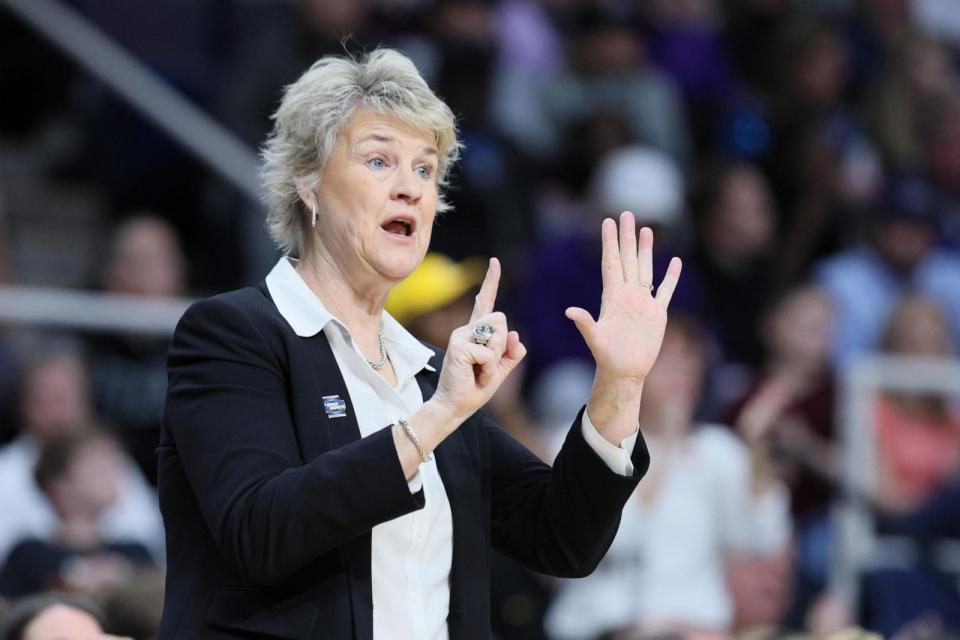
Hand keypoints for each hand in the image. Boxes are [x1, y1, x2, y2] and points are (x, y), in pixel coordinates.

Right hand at [432, 258, 526, 422]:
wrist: (454, 407)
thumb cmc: (474, 389)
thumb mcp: (500, 370)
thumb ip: (511, 353)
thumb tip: (515, 334)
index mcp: (475, 333)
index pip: (485, 302)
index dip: (491, 282)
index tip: (494, 263)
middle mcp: (465, 330)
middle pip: (500, 319)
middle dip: (502, 345)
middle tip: (488, 366)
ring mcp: (460, 336)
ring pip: (497, 334)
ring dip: (496, 358)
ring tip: (481, 372)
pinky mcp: (458, 346)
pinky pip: (489, 353)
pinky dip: (489, 369)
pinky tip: (477, 376)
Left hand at [566, 213, 680, 384]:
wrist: (625, 371)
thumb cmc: (607, 357)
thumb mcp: (595, 339)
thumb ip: (585, 324)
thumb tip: (569, 312)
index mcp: (612, 296)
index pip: (611, 262)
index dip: (609, 242)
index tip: (607, 221)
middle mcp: (627, 294)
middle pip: (628, 259)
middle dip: (627, 237)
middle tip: (626, 214)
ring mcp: (643, 302)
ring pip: (645, 269)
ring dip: (646, 250)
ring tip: (647, 229)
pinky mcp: (657, 313)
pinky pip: (666, 290)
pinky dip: (671, 277)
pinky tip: (675, 262)